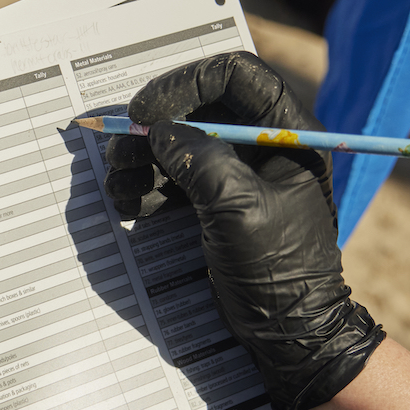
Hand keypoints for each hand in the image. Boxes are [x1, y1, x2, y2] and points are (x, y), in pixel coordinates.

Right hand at [106, 51, 383, 409]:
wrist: (291, 334)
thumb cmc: (279, 272)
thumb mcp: (237, 210)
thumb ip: (199, 161)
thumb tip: (162, 131)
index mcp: (287, 133)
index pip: (234, 75)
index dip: (183, 84)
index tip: (146, 114)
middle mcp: (263, 145)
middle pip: (198, 108)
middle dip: (153, 129)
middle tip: (119, 153)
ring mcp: (240, 174)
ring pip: (181, 144)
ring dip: (143, 160)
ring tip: (118, 186)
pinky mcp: (219, 203)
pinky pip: (177, 178)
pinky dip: (149, 187)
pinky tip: (132, 205)